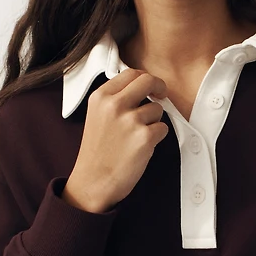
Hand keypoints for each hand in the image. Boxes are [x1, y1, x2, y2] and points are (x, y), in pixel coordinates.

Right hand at [65, 69, 169, 212]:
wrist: (93, 182)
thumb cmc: (97, 152)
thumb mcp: (96, 116)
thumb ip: (115, 99)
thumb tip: (141, 86)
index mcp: (101, 97)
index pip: (131, 74)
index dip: (145, 78)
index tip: (150, 87)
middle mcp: (114, 105)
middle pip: (148, 81)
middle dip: (159, 87)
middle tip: (161, 95)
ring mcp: (130, 120)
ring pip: (157, 109)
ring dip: (153, 122)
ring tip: (136, 137)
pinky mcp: (144, 137)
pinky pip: (162, 128)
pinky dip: (157, 137)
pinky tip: (141, 147)